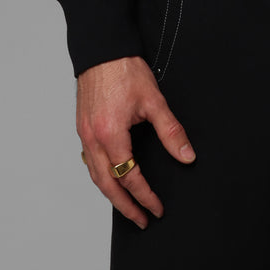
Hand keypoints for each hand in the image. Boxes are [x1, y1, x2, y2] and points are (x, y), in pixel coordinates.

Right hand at [76, 55, 195, 228]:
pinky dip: (101, 177)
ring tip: (128, 207)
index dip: (144, 196)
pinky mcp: (82, 128)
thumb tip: (187, 157)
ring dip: (111, 195)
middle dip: (126, 206)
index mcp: (110, 135)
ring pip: (95, 176)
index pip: (129, 177)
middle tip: (142, 220)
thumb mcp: (154, 100)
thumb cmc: (125, 70)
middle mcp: (92, 139)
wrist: (102, 49)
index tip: (156, 209)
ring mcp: (84, 135)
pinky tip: (111, 179)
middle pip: (107, 185)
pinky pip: (89, 163)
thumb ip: (170, 131)